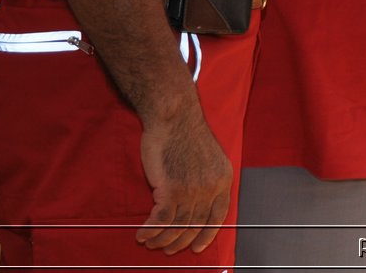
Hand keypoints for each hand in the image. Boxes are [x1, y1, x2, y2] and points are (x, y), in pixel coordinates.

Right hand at [135, 107, 232, 253]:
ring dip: (161, 238)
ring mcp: (191, 190)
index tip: (197, 248)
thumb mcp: (209, 158)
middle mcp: (210, 188)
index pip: (218, 216)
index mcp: (223, 179)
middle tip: (168, 249)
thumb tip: (197, 204)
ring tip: (151, 242)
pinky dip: (150, 230)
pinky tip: (142, 234)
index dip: (207, 235)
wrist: (174, 117)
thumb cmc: (186, 134)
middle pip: (195, 225)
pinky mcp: (171, 189)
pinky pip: (160, 220)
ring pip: (177, 226)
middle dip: (180, 241)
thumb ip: (207, 180)